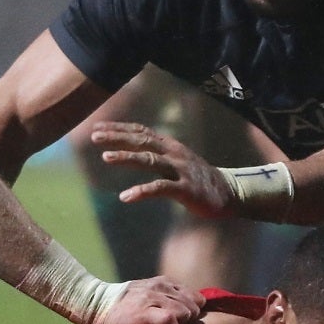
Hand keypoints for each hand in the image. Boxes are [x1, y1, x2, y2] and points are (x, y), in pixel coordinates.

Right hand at [91, 277, 202, 323]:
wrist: (96, 305)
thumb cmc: (122, 304)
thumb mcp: (147, 293)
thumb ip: (165, 296)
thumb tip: (187, 311)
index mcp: (163, 282)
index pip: (195, 296)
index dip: (194, 310)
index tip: (185, 321)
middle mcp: (160, 287)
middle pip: (193, 306)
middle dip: (189, 319)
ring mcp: (152, 299)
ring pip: (185, 312)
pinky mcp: (144, 312)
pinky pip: (170, 320)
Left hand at [93, 122, 234, 218]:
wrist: (229, 194)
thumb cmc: (198, 178)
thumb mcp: (177, 160)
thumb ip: (158, 153)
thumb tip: (134, 147)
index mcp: (171, 146)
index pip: (141, 131)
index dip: (119, 128)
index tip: (98, 127)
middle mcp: (174, 153)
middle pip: (141, 141)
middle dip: (117, 137)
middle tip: (94, 136)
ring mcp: (180, 170)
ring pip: (149, 160)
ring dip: (126, 158)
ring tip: (105, 157)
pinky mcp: (186, 189)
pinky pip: (161, 188)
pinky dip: (142, 191)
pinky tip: (125, 197)